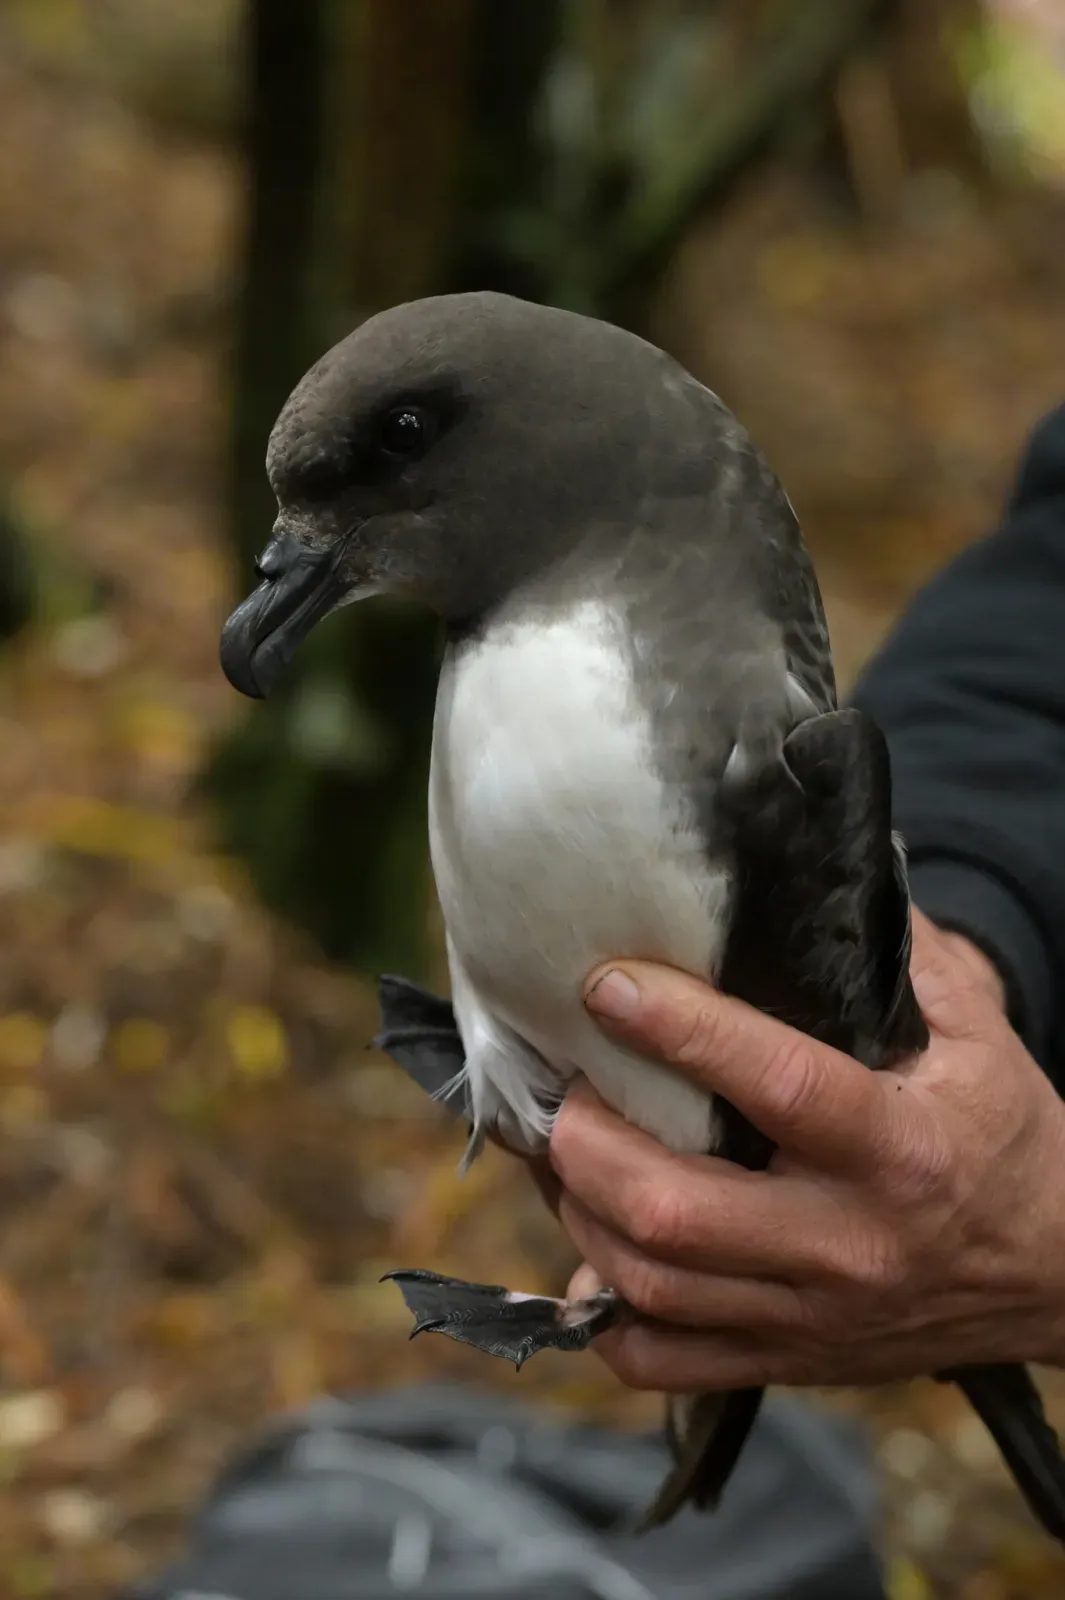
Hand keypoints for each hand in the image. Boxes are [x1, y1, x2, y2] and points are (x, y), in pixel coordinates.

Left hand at [548, 909, 1064, 1392]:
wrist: (1057, 1278)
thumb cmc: (1003, 1140)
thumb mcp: (979, 1035)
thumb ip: (904, 957)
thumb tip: (826, 871)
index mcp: (901, 1150)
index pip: (779, 1086)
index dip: (682, 1031)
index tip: (608, 986)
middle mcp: (848, 1243)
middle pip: (678, 1211)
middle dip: (592, 1143)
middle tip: (567, 1087)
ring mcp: (810, 1315)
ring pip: (653, 1285)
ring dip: (580, 1213)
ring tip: (563, 1152)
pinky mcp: (787, 1361)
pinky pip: (663, 1361)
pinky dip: (604, 1309)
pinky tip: (593, 1246)